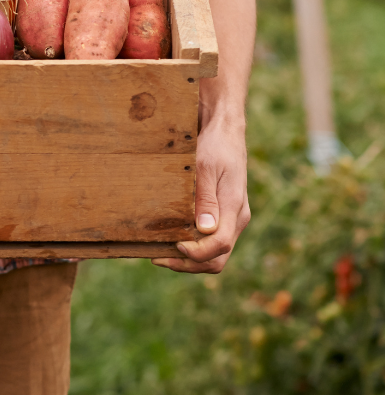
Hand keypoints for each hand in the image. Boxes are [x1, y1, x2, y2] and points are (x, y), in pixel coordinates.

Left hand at [152, 114, 250, 273]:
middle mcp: (236, 218)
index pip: (219, 246)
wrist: (225, 130)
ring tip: (160, 252)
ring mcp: (231, 217)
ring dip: (189, 259)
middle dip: (189, 264)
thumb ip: (205, 199)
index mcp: (233, 208)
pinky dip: (193, 247)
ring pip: (215, 253)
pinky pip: (211, 240)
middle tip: (158, 258)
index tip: (173, 246)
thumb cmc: (215, 145)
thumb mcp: (206, 167)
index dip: (195, 253)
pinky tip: (171, 239)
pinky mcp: (223, 213)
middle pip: (217, 258)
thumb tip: (204, 230)